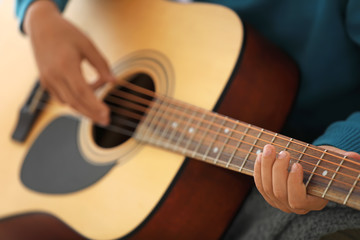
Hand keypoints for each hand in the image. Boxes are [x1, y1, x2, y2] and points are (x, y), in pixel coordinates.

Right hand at [24, 1, 114, 124]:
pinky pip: (61, 98)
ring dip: (84, 108)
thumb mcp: (88, 45)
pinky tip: (87, 97)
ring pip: (67, 102)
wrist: (41, 26)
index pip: (82, 92)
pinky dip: (74, 101)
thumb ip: (102, 64)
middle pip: (75, 102)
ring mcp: (47, 80)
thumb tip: (114, 81)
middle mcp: (54, 75)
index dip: (95, 105)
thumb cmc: (66, 33)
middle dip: (91, 114)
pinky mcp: (45, 82)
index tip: (107, 114)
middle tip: (106, 121)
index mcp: (65, 65)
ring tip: (100, 109)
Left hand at [254, 144, 359, 213]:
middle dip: (278, 169)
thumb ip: (342, 163)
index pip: (298, 199)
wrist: (310, 171)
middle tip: (283, 152)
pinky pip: (259, 183)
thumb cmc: (323, 168)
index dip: (294, 182)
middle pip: (279, 191)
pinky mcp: (268, 194)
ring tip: (270, 148)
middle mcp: (292, 206)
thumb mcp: (334, 165)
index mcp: (311, 203)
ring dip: (266, 166)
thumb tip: (354, 157)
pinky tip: (260, 155)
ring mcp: (278, 201)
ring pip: (266, 186)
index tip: (298, 164)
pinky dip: (258, 168)